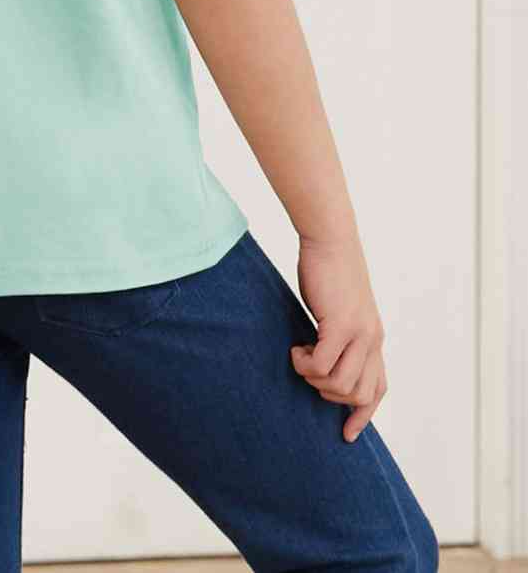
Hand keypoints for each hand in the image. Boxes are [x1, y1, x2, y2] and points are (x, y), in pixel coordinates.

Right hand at [290, 232, 386, 443]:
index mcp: (373, 338)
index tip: (346, 434)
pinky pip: (323, 364)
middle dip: (329, 394)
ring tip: (300, 355)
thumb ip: (340, 335)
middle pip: (359, 395)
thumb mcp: (339, 309)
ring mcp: (360, 334)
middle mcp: (372, 340)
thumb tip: (325, 360)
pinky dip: (305, 363)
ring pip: (340, 385)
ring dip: (314, 378)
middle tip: (308, 370)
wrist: (331, 239)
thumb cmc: (328, 271)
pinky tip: (296, 347)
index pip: (378, 388)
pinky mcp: (341, 325)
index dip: (363, 415)